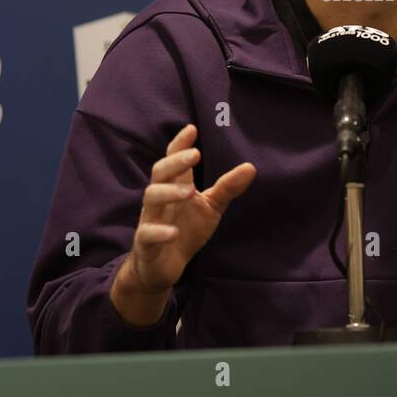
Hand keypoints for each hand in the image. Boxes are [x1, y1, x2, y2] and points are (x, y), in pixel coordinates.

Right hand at [111, 124, 254, 324]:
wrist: (163, 268)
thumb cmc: (186, 230)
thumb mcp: (210, 207)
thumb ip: (227, 188)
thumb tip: (251, 166)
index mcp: (174, 186)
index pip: (172, 160)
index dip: (179, 144)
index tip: (192, 129)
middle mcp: (159, 199)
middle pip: (159, 173)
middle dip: (175, 162)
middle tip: (195, 154)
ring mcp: (150, 220)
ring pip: (151, 198)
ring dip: (169, 192)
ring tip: (190, 191)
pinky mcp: (146, 244)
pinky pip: (147, 234)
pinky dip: (159, 232)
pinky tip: (174, 232)